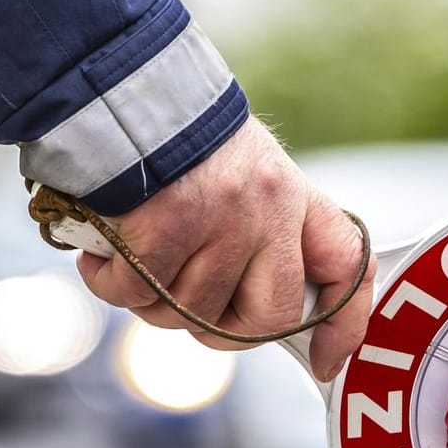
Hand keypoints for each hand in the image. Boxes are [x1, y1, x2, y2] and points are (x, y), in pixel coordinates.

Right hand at [76, 117, 375, 381]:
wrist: (121, 84)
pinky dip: (109, 284)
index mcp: (293, 195)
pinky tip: (100, 253)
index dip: (344, 325)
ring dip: (150, 302)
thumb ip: (258, 231)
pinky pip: (135, 295)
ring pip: (189, 314)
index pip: (347, 266)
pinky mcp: (162, 232)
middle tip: (184, 310)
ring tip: (131, 259)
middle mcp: (267, 212)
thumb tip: (247, 308)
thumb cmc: (175, 137)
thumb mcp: (242, 172)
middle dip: (223, 333)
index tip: (325, 363)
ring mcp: (217, 224)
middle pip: (266, 318)